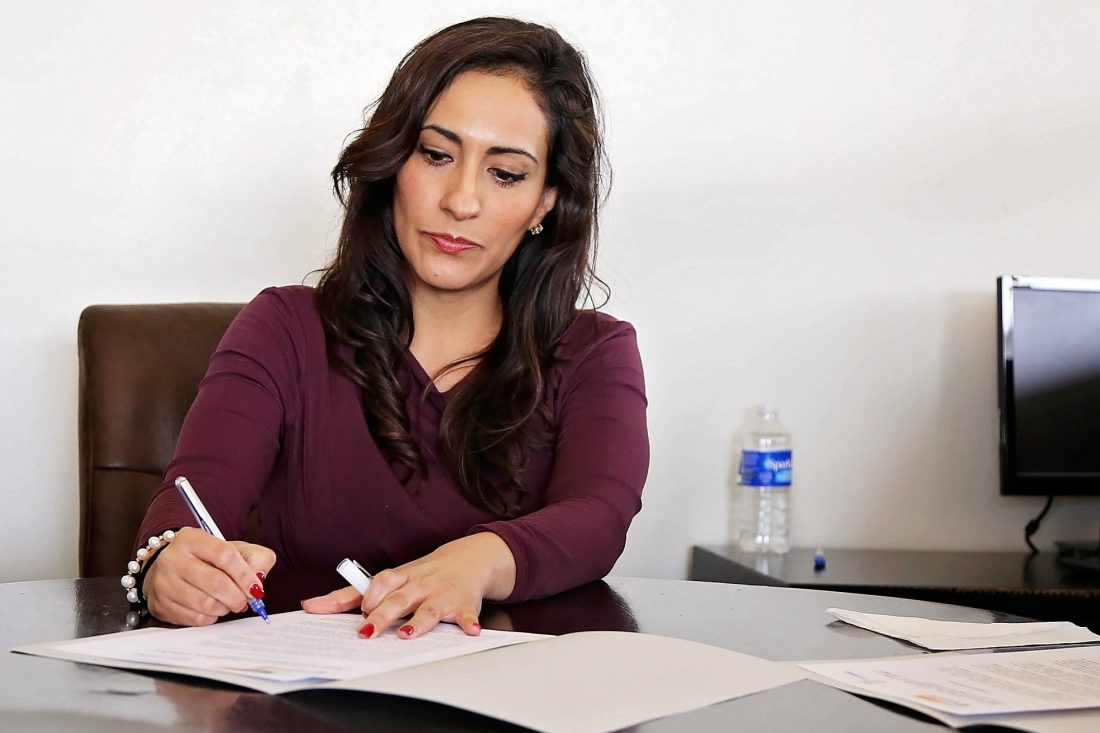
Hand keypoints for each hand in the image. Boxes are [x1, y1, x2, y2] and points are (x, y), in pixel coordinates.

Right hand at [143, 527, 276, 625]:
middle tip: (244, 601)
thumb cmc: (207, 559)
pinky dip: (210, 618)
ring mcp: (163, 583)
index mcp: (192, 539)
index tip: (256, 589)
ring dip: (225, 608)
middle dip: (237, 597)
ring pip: (206, 604)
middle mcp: (173, 559)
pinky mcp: (160, 605)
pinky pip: (195, 619)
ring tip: (227, 603)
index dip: (245, 575)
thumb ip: (256, 558)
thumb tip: (259, 578)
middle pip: (216, 583)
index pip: (224, 555)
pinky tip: (210, 609)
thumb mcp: (234, 549)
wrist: (172, 567)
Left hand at [300, 533, 515, 638]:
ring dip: (420, 620)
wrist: (469, 559)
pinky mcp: (463, 604)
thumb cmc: (422, 574)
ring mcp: (441, 594)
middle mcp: (419, 584)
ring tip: (408, 634)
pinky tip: (470, 631)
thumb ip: (351, 594)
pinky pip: (466, 613)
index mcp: (400, 578)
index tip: (356, 610)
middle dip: (383, 614)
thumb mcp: (390, 580)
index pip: (379, 582)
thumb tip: (310, 605)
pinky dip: (469, 622)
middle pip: (399, 598)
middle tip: (368, 632)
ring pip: (429, 607)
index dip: (367, 596)